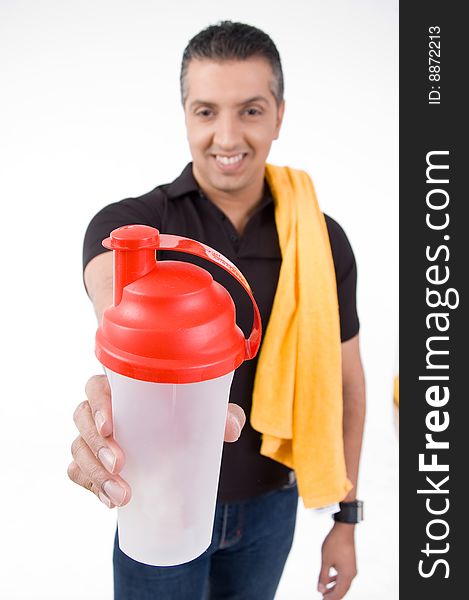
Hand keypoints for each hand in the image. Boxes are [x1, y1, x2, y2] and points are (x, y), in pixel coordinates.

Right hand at [68, 374, 245, 507]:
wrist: (178, 446)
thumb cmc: (185, 417)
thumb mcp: (205, 415)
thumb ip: (221, 415)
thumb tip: (231, 427)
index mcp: (124, 389)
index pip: (98, 386)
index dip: (97, 402)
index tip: (110, 425)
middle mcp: (103, 410)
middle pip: (81, 417)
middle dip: (96, 442)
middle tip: (119, 464)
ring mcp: (94, 438)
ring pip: (78, 448)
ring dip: (94, 472)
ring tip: (121, 495)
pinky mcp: (92, 463)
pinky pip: (78, 472)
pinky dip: (91, 487)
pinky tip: (110, 502)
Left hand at [317, 522, 356, 598]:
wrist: (344, 529)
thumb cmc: (334, 543)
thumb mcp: (326, 560)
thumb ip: (323, 576)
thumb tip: (320, 589)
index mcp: (347, 575)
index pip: (338, 593)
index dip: (330, 598)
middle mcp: (352, 574)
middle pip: (342, 590)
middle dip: (333, 595)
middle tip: (323, 598)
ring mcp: (352, 568)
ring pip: (344, 583)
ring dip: (334, 587)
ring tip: (324, 590)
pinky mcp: (351, 563)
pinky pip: (344, 576)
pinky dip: (337, 580)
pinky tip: (330, 578)